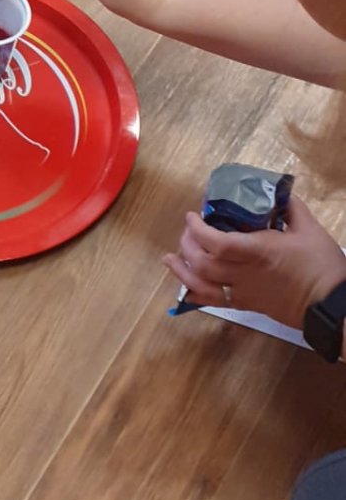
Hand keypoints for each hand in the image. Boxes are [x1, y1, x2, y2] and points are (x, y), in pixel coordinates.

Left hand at [164, 195, 345, 328]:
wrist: (332, 307)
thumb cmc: (322, 266)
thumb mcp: (309, 229)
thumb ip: (290, 207)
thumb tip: (278, 192)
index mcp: (258, 251)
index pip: (216, 242)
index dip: (197, 229)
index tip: (192, 216)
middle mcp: (245, 274)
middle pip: (202, 264)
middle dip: (187, 245)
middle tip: (186, 232)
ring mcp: (244, 293)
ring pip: (202, 286)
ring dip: (182, 271)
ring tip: (171, 258)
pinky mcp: (248, 306)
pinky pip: (215, 303)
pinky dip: (196, 295)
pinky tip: (187, 288)